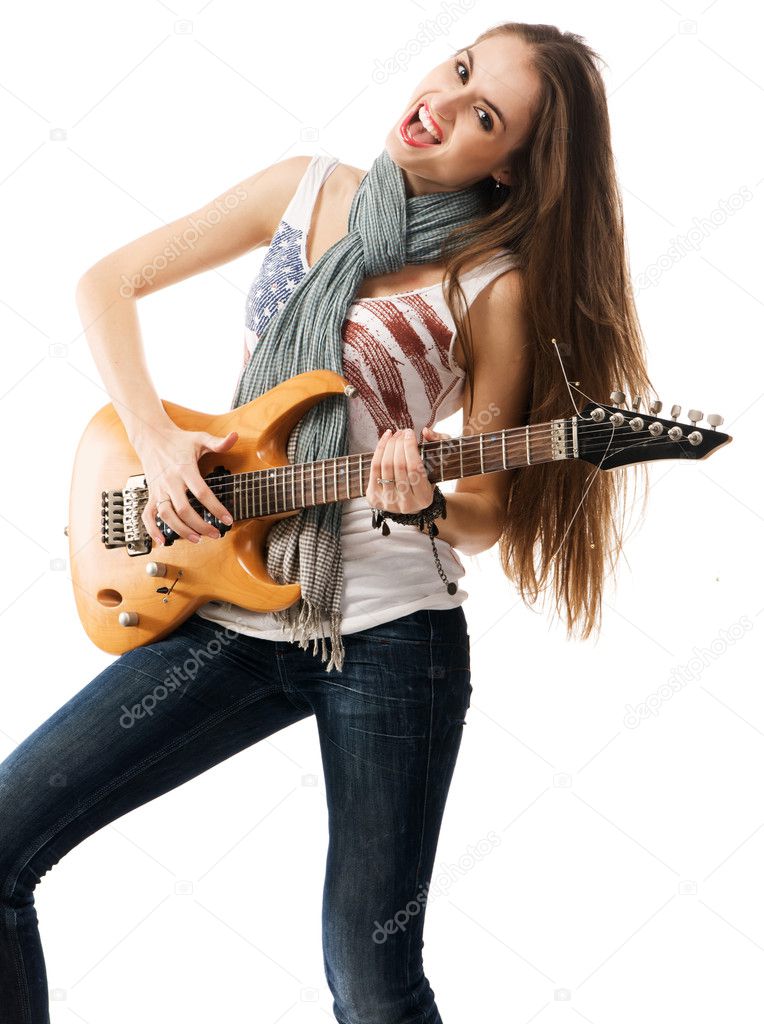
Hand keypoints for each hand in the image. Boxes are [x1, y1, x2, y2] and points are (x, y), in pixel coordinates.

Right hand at [134, 425, 238, 545]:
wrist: (151, 437)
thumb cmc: (179, 440)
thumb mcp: (200, 438)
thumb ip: (218, 442)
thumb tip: (235, 436)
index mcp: (184, 469)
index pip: (202, 492)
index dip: (216, 508)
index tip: (228, 520)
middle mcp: (170, 481)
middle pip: (184, 509)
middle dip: (201, 525)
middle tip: (215, 534)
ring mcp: (159, 490)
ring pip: (167, 515)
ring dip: (181, 530)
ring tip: (197, 539)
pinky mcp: (150, 494)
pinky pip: (147, 515)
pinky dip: (152, 530)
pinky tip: (162, 542)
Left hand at [365, 426, 449, 513]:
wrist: (410, 502)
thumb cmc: (426, 479)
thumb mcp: (437, 464)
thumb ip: (438, 444)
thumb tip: (426, 432)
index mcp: (423, 498)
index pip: (415, 468)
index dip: (410, 447)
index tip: (410, 432)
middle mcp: (405, 503)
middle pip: (399, 465)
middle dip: (399, 444)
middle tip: (402, 432)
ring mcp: (388, 501)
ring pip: (385, 465)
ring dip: (389, 444)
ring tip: (395, 434)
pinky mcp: (374, 497)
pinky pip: (374, 468)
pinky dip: (379, 449)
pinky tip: (385, 439)